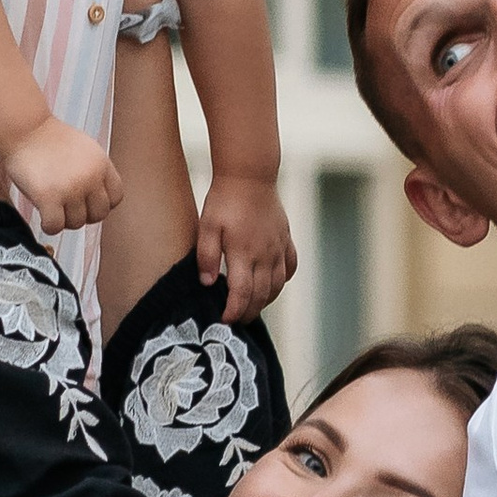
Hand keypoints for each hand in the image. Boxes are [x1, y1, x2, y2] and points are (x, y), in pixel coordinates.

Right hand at [3, 114, 123, 234]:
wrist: (24, 128)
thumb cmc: (47, 138)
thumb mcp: (85, 149)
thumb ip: (94, 171)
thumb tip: (96, 198)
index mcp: (101, 164)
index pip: (115, 198)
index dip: (100, 204)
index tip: (87, 203)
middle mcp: (91, 178)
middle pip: (99, 214)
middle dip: (83, 215)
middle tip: (67, 208)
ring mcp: (71, 189)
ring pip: (76, 223)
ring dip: (63, 220)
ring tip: (52, 208)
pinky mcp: (49, 198)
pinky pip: (55, 227)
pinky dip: (49, 226)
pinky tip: (42, 215)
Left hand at [197, 175, 295, 321]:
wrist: (250, 175)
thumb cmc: (224, 200)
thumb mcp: (207, 226)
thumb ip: (206, 256)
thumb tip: (208, 283)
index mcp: (244, 253)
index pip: (242, 293)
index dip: (234, 311)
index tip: (225, 321)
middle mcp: (265, 254)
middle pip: (261, 295)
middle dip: (249, 312)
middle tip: (237, 321)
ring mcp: (278, 247)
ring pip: (278, 285)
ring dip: (266, 300)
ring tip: (253, 307)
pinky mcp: (285, 238)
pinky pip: (290, 266)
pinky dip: (283, 280)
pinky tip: (273, 284)